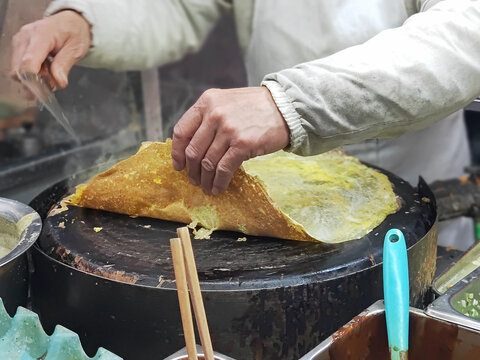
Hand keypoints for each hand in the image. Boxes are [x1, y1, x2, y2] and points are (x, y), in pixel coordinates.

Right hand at [10, 10, 90, 88]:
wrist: (70, 22)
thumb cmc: (74, 32)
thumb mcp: (76, 49)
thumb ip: (64, 65)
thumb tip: (58, 82)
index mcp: (41, 35)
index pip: (28, 62)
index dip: (34, 81)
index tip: (44, 92)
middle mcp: (26, 37)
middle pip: (19, 70)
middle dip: (35, 82)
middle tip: (52, 81)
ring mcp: (20, 41)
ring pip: (17, 71)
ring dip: (33, 78)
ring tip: (49, 72)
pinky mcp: (19, 46)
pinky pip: (20, 67)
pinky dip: (31, 73)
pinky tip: (43, 69)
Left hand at [171, 87, 289, 194]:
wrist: (285, 107)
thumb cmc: (256, 106)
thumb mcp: (226, 101)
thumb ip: (208, 117)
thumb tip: (192, 146)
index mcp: (206, 102)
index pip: (181, 131)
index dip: (176, 152)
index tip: (178, 165)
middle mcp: (214, 114)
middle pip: (193, 151)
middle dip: (191, 171)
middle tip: (194, 180)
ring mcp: (228, 130)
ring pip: (207, 163)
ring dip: (205, 179)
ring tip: (207, 187)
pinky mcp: (242, 145)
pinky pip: (223, 169)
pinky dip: (218, 182)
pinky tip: (218, 188)